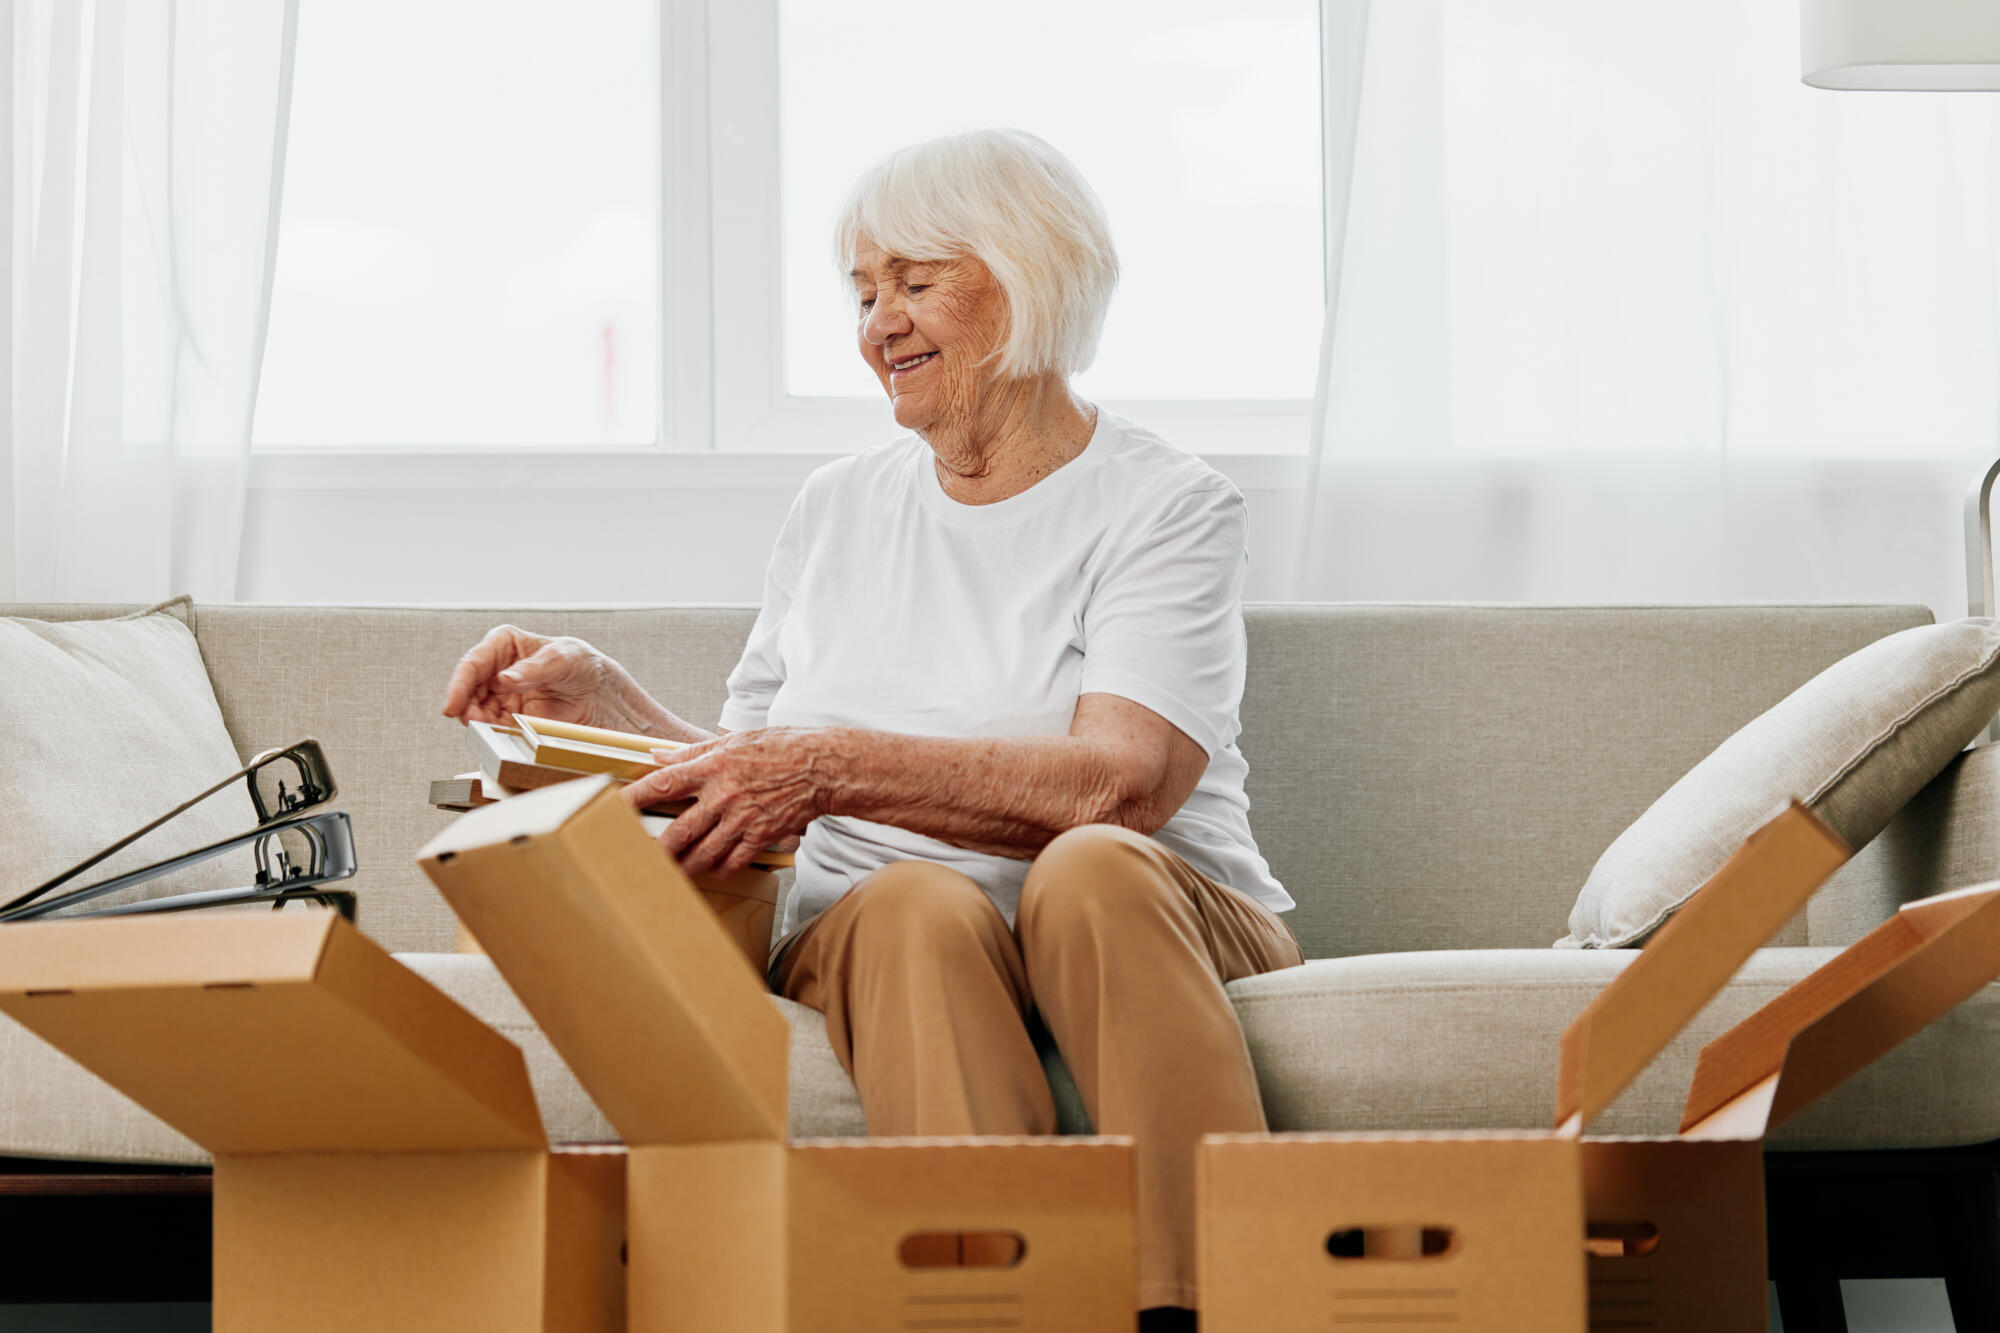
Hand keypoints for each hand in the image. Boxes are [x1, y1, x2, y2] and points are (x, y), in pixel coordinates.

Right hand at [441, 625, 625, 727]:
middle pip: (468, 690)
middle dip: (466, 708)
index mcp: (505, 644)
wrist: (601, 695)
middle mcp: (497, 669)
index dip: (459, 684)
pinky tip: (500, 737)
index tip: (453, 706)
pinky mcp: (510, 718)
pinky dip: (492, 734)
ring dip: (477, 723)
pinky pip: (492, 727)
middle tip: (474, 723)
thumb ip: (535, 668)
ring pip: (476, 711)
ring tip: (488, 731)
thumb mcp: (564, 659)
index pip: (473, 663)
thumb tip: (505, 678)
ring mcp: (502, 695)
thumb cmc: (583, 665)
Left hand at [621, 727, 834, 875]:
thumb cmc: (781, 748)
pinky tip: (712, 868)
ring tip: (672, 870)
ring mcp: (744, 819)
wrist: (823, 767)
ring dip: (684, 866)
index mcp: (714, 767)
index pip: (664, 783)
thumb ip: (693, 752)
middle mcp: (725, 795)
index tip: (612, 807)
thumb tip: (659, 756)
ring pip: (704, 853)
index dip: (634, 797)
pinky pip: (733, 861)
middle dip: (656, 849)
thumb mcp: (735, 740)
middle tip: (638, 858)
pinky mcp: (761, 836)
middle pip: (679, 831)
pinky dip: (719, 868)